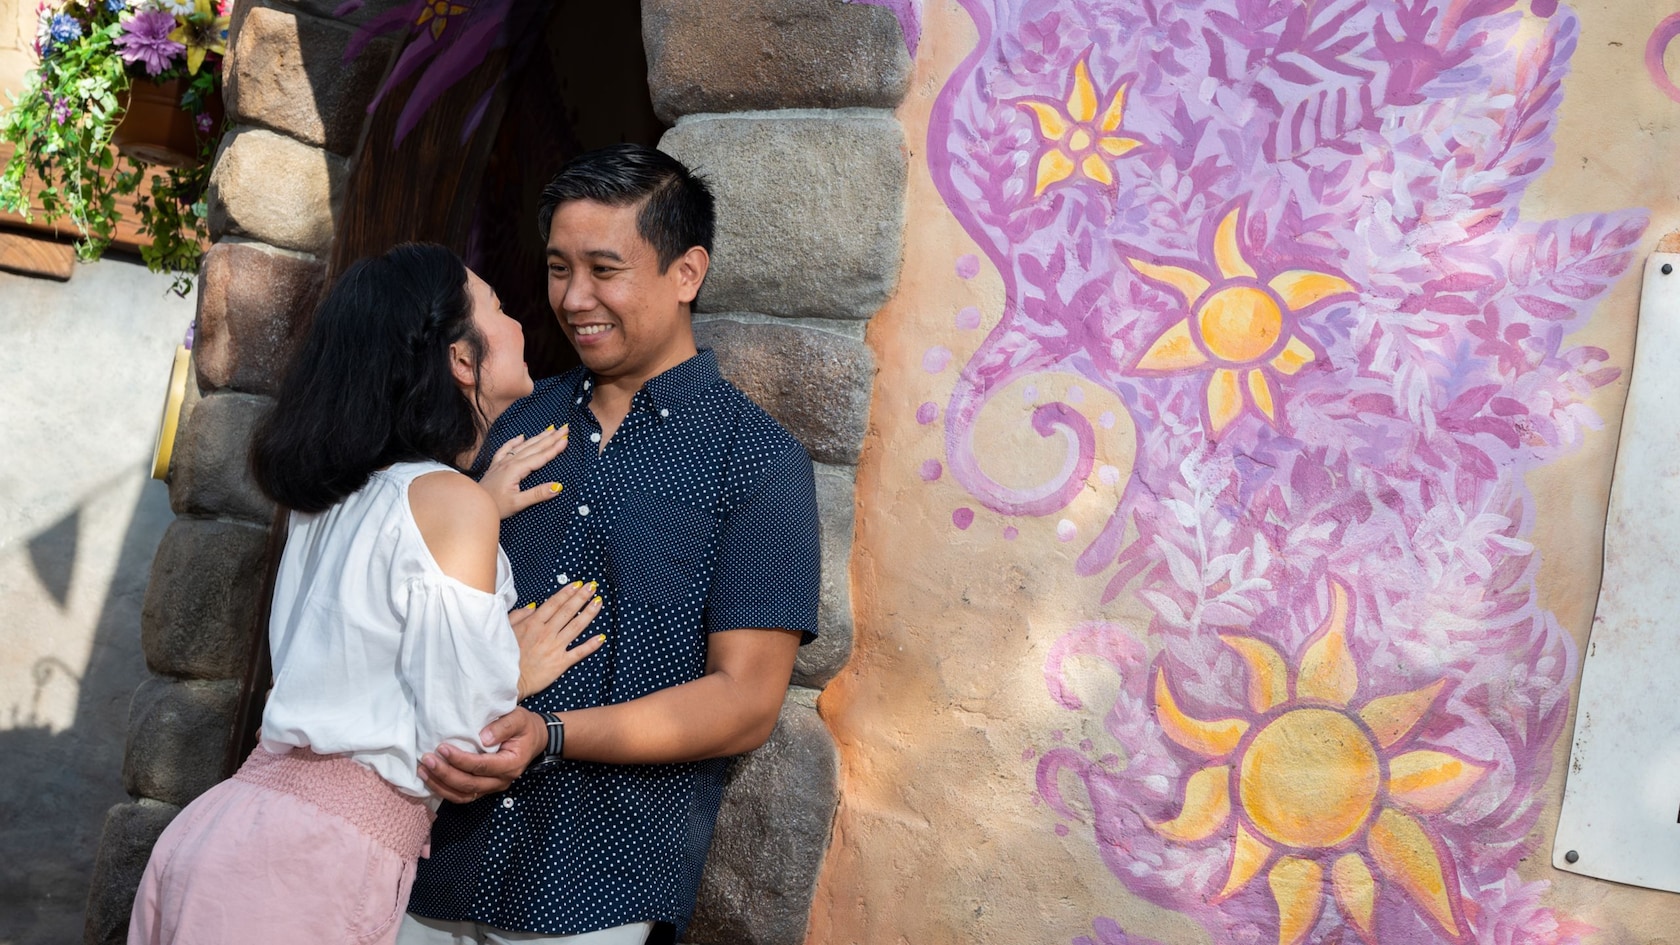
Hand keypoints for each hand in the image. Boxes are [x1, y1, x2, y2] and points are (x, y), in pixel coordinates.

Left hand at [418, 709, 544, 802]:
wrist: (533, 739)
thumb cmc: (524, 727)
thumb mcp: (519, 719)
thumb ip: (503, 727)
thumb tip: (482, 737)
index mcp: (511, 764)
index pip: (482, 766)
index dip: (460, 760)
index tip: (442, 748)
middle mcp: (502, 781)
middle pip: (469, 784)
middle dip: (445, 774)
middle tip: (427, 759)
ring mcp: (492, 787)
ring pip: (463, 794)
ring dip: (441, 785)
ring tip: (423, 771)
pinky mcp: (484, 788)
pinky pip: (463, 796)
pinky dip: (445, 790)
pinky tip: (430, 779)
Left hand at [480, 425, 569, 518]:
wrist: (474, 505)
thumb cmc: (495, 506)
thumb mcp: (518, 503)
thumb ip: (538, 494)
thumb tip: (557, 487)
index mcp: (516, 470)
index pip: (540, 457)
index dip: (554, 448)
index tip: (566, 439)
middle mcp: (509, 462)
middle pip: (534, 447)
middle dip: (551, 437)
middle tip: (564, 428)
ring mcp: (502, 462)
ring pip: (523, 446)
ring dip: (538, 437)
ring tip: (550, 429)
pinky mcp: (496, 466)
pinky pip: (506, 449)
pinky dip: (514, 441)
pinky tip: (520, 436)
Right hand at [511, 580, 604, 697]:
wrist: (506, 681)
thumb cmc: (503, 657)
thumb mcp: (505, 630)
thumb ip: (518, 616)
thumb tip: (533, 606)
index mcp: (533, 624)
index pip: (554, 604)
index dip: (567, 593)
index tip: (577, 584)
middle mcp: (546, 633)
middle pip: (567, 611)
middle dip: (581, 597)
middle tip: (592, 587)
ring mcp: (555, 647)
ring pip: (576, 627)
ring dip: (589, 614)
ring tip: (598, 602)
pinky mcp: (560, 663)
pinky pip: (579, 652)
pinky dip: (591, 645)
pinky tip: (602, 637)